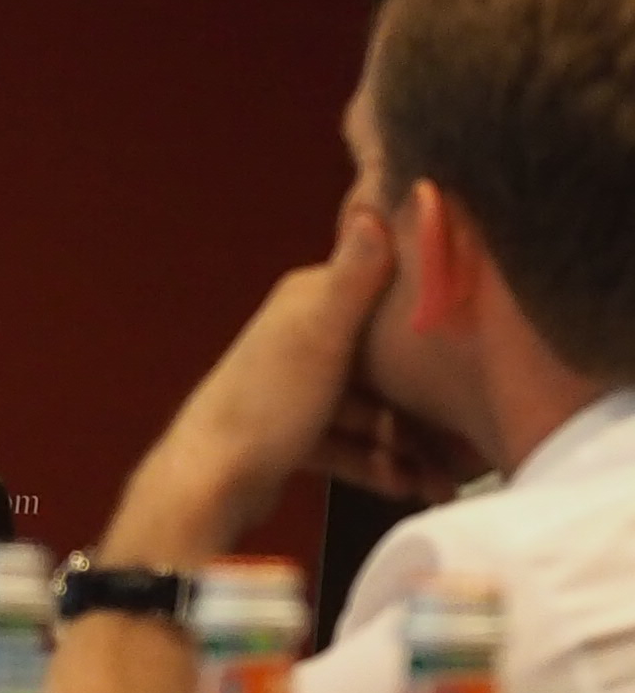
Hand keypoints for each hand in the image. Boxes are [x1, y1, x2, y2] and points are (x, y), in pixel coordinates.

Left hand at [106, 204, 443, 561]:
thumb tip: (376, 205)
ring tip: (448, 480)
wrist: (210, 481)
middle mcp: (300, 336)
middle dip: (428, 403)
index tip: (482, 352)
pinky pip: (347, 445)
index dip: (431, 325)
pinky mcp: (289, 433)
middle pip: (383, 365)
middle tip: (472, 441)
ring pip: (370, 412)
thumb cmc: (268, 402)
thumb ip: (355, 277)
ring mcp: (293, 388)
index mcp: (308, 303)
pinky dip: (377, 465)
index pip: (384, 298)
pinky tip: (410, 487)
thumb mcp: (321, 334)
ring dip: (409, 445)